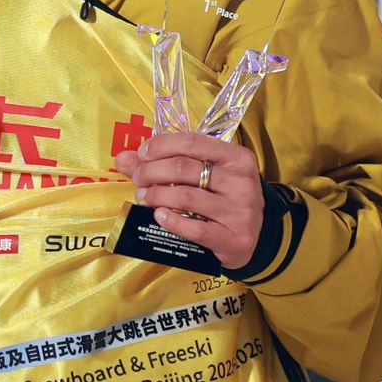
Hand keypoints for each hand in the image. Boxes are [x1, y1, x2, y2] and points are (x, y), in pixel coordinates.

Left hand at [112, 129, 263, 271]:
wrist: (257, 236)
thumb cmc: (226, 199)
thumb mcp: (208, 175)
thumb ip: (167, 162)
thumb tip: (124, 158)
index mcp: (237, 157)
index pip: (192, 142)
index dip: (161, 145)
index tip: (142, 154)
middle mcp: (241, 181)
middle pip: (184, 168)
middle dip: (152, 171)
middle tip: (139, 179)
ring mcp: (240, 211)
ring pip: (186, 197)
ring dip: (155, 196)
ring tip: (143, 197)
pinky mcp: (234, 238)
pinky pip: (194, 229)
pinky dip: (171, 221)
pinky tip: (159, 216)